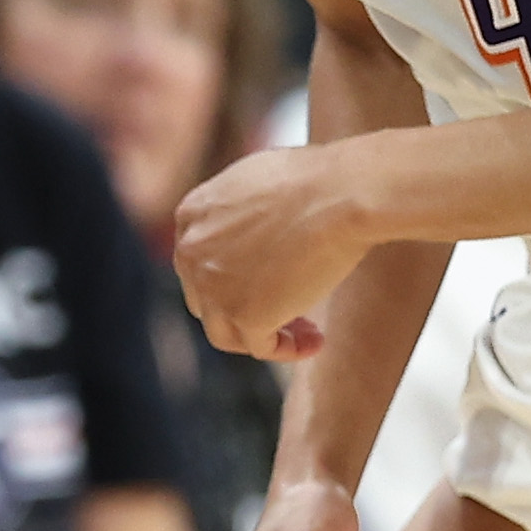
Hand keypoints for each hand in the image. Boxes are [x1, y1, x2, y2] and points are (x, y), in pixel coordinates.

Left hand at [171, 144, 370, 360]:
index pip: (198, 263)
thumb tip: (248, 240)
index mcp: (191, 214)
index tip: (270, 282)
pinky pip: (261, 347)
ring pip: (227, 332)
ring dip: (265, 335)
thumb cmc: (317, 180)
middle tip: (291, 310)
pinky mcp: (244, 314)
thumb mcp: (257, 183)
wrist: (340, 193)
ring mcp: (213, 286)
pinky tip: (316, 342)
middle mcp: (191, 252)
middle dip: (246, 309)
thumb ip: (237, 213)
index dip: (231, 280)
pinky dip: (287, 350)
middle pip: (207, 301)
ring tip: (307, 332)